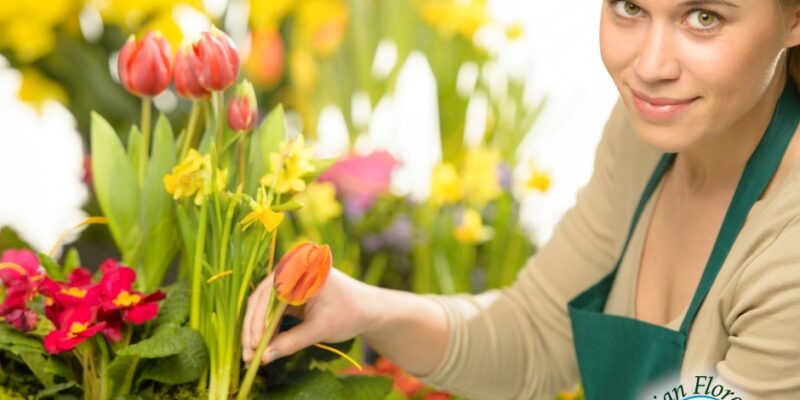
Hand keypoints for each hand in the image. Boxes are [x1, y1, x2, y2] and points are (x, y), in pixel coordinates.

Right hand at [241, 267, 374, 364]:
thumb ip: (291, 342)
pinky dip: (266, 328)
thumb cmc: (350, 313)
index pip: (269, 295)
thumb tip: (264, 357)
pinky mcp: (290, 293)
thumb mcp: (320, 329)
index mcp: (301, 269)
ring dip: (256, 329)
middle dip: (253, 328)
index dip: (257, 321)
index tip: (253, 345)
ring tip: (252, 355)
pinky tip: (263, 346)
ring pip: (262, 306)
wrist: (369, 309)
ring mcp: (289, 281)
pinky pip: (271, 310)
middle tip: (248, 354)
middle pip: (260, 299)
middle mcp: (291, 270)